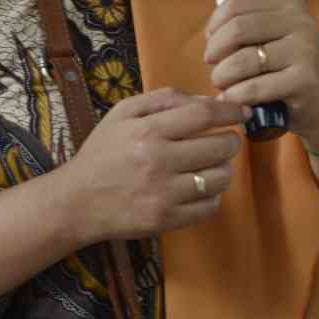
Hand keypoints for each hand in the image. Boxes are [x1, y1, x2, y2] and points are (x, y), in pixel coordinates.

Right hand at [57, 89, 244, 244]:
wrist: (75, 201)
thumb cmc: (103, 152)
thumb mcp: (123, 113)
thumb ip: (164, 99)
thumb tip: (208, 99)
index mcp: (147, 131)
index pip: (205, 115)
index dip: (231, 112)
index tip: (242, 113)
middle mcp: (158, 161)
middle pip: (220, 147)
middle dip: (231, 141)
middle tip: (225, 141)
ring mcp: (164, 193)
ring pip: (221, 178)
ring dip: (224, 169)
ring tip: (211, 165)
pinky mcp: (167, 219)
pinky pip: (211, 206)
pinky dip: (211, 195)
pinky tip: (198, 188)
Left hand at [205, 0, 318, 152]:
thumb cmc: (285, 70)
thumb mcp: (269, 38)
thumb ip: (244, 26)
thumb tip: (210, 32)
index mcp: (291, 5)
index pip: (238, 2)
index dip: (215, 23)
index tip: (211, 42)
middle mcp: (302, 22)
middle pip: (238, 28)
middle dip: (215, 50)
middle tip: (213, 66)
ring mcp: (306, 50)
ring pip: (243, 59)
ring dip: (222, 76)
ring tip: (223, 85)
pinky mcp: (304, 80)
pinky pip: (254, 87)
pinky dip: (235, 96)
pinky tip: (232, 99)